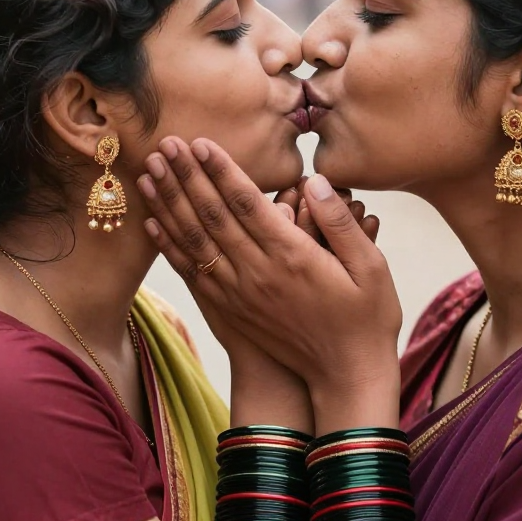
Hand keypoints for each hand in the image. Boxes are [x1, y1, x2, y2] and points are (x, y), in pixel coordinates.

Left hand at [138, 138, 401, 426]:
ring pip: (194, 241)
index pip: (248, 203)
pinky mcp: (231, 309)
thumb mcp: (372, 269)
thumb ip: (340, 224)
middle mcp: (258, 273)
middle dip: (187, 176)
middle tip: (166, 143)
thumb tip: (315, 181)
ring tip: (149, 172)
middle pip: (213, 216)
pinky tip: (153, 222)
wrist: (346, 377)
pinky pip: (192, 272)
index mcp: (293, 257)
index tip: (201, 142)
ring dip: (170, 204)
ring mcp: (240, 293)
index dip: (222, 170)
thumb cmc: (366, 319)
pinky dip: (170, 245)